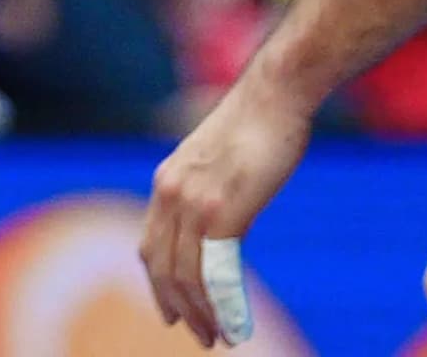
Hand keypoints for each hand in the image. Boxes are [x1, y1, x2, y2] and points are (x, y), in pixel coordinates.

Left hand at [142, 75, 314, 345]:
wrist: (275, 93)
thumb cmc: (257, 123)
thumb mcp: (218, 160)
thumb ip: (209, 189)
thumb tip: (220, 214)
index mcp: (167, 182)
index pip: (151, 247)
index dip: (159, 285)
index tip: (172, 312)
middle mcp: (170, 193)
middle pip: (163, 267)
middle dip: (179, 307)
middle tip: (200, 336)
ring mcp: (194, 202)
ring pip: (187, 276)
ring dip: (203, 313)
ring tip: (220, 338)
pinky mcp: (223, 209)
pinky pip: (217, 270)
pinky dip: (225, 304)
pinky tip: (238, 325)